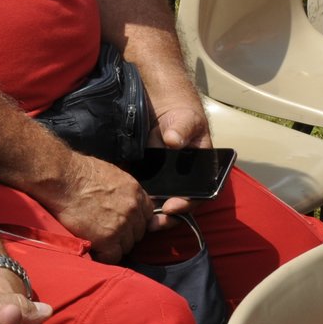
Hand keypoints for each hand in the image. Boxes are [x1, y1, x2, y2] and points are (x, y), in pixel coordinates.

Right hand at [43, 152, 155, 262]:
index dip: (133, 222)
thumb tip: (123, 202)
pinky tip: (93, 246)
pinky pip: (112, 257)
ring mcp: (122, 225)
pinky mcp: (107, 239)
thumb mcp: (110, 174)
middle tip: (104, 229)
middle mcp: (133, 210)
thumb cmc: (78, 173)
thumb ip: (124, 192)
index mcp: (135, 192)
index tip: (122, 224)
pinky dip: (103, 256)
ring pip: (126, 246)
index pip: (147, 216)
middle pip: (137, 233)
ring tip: (94, 236)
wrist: (62, 178)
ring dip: (112, 245)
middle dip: (123, 234)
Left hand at [143, 94, 211, 218]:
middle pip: (176, 202)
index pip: (198, 196)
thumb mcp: (187, 121)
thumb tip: (173, 141)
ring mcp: (163, 176)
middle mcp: (182, 179)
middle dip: (163, 213)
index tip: (171, 207)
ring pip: (157, 197)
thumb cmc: (183, 116)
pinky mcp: (146, 170)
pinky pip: (140, 184)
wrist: (164, 106)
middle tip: (150, 217)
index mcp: (200, 172)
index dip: (186, 204)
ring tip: (135, 208)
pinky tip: (122, 192)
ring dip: (147, 205)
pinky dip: (132, 189)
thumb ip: (182, 130)